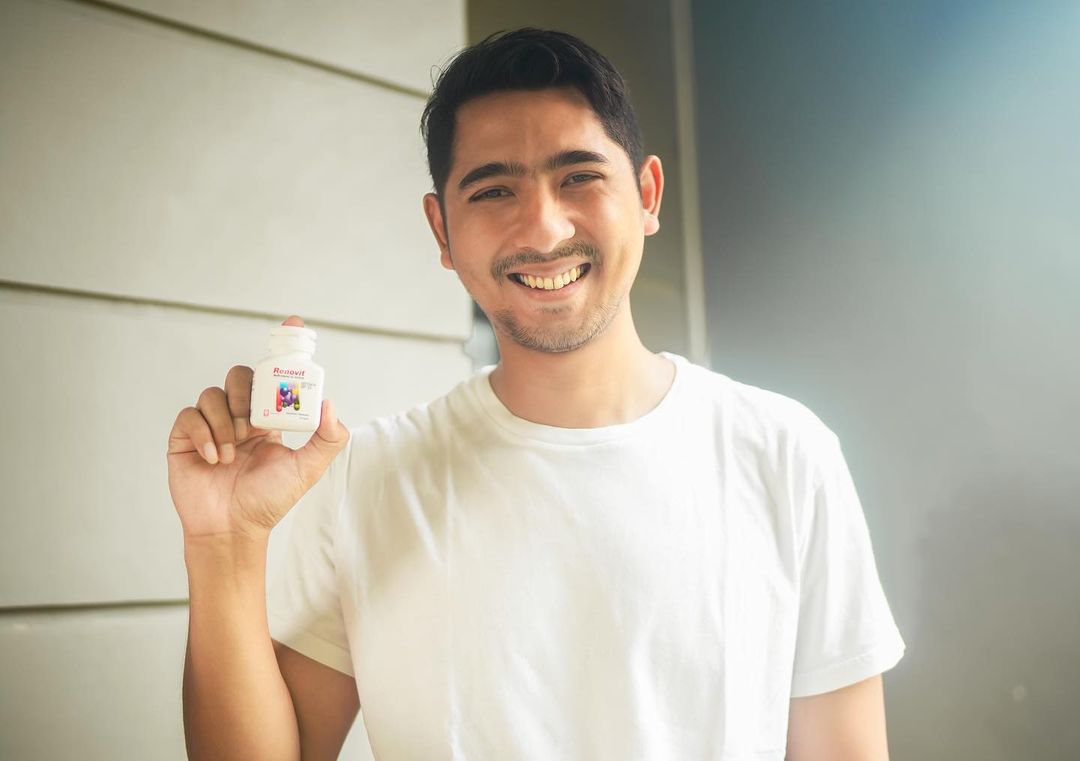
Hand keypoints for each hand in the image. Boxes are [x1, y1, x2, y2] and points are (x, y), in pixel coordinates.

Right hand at [165, 315, 349, 541]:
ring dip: (226, 423)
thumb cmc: (269, 500)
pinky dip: (206, 435)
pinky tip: (217, 460)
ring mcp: (210, 425)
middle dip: (246, 394)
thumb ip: (327, 438)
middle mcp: (239, 416)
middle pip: (239, 376)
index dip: (282, 347)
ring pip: (212, 395)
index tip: (293, 323)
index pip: (273, 375)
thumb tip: (330, 403)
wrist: (232, 529)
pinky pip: (190, 417)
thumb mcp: (307, 469)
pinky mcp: (185, 438)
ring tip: (234, 454)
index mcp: (268, 418)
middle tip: (254, 423)